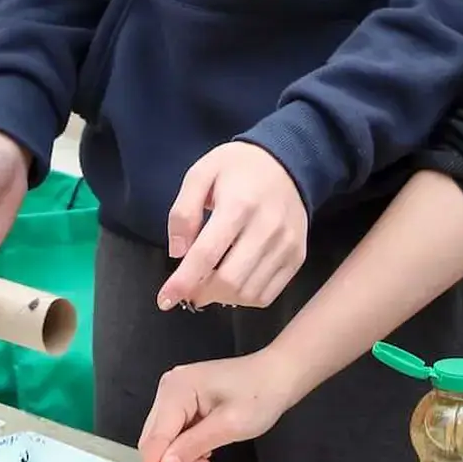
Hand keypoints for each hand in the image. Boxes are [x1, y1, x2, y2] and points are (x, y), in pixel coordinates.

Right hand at [138, 350, 303, 461]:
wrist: (277, 376)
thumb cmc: (260, 394)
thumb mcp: (229, 426)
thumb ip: (193, 446)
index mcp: (177, 390)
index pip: (155, 437)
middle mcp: (170, 389)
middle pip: (154, 438)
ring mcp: (175, 394)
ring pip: (163, 438)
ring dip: (180, 455)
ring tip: (209, 456)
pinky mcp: (183, 401)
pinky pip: (174, 432)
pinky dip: (186, 447)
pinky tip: (206, 447)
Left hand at [160, 143, 308, 309]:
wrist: (287, 161)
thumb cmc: (237, 168)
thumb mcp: (200, 174)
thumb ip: (183, 211)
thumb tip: (178, 253)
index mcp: (238, 205)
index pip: (207, 254)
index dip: (183, 282)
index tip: (165, 300)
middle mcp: (267, 228)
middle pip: (230, 280)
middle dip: (202, 292)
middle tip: (188, 289)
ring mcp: (286, 245)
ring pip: (249, 293)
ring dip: (222, 298)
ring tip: (209, 285)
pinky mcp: (297, 256)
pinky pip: (268, 294)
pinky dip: (244, 299)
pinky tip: (233, 285)